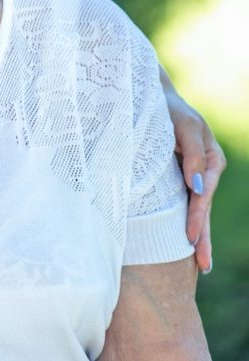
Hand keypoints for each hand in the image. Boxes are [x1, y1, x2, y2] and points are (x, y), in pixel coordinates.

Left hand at [163, 82, 225, 273]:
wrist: (151, 95)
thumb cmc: (168, 107)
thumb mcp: (184, 125)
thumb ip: (191, 153)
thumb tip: (197, 188)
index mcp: (211, 160)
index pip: (203, 195)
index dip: (196, 216)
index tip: (190, 238)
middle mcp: (204, 171)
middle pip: (203, 208)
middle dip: (202, 236)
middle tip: (202, 265)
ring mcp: (190, 175)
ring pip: (194, 209)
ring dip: (197, 234)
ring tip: (201, 264)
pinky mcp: (175, 175)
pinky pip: (181, 201)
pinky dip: (184, 220)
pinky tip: (185, 240)